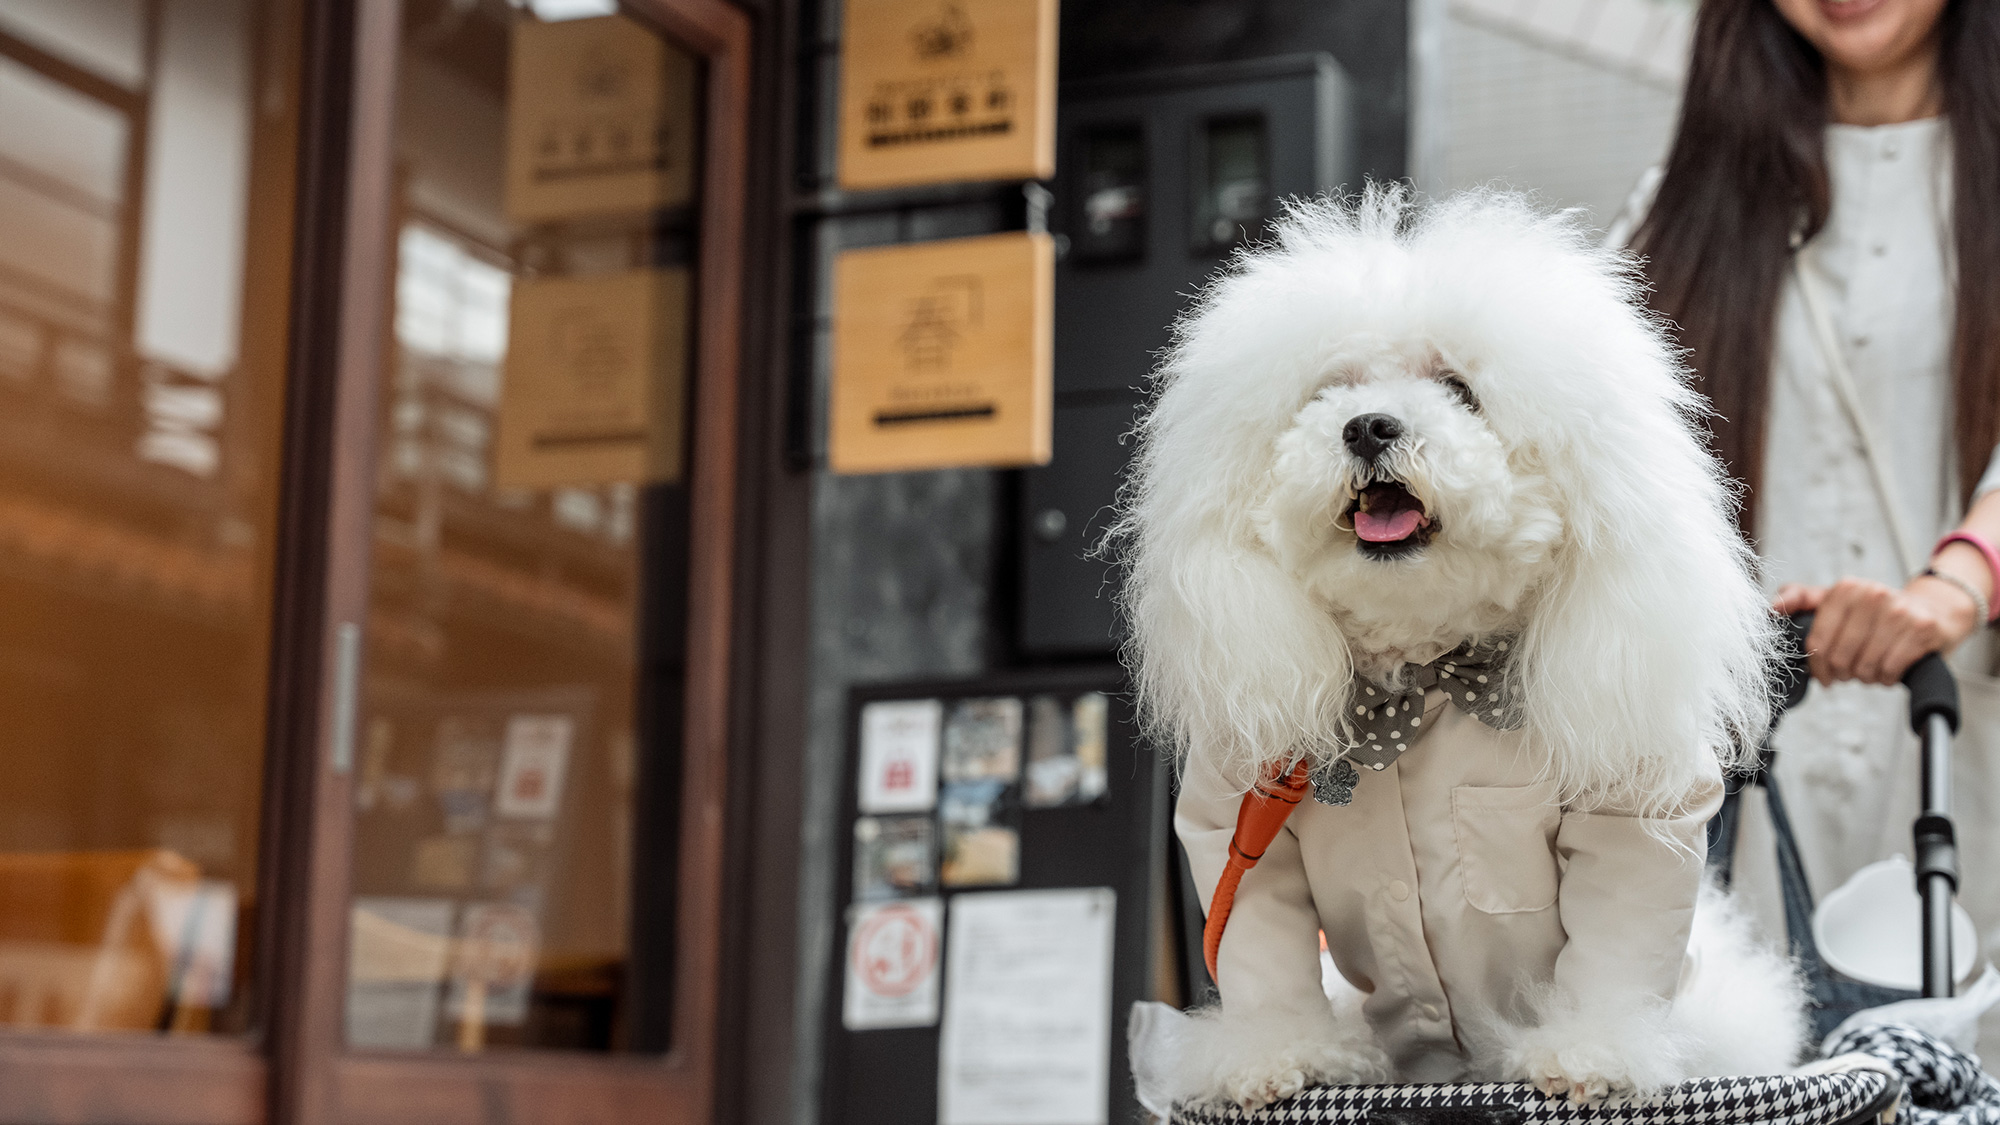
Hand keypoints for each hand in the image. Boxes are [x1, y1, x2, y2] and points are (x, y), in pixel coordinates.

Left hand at [1773, 576, 1978, 685]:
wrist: (1932, 610)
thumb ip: (1800, 598)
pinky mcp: (1923, 628)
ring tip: (1871, 668)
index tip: (1824, 675)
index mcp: (1845, 589)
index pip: (1816, 642)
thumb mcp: (1835, 599)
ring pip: (1865, 667)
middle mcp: (1872, 594)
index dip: (1817, 667)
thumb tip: (1773, 608)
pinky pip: (1891, 670)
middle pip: (1840, 658)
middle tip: (1850, 672)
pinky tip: (1889, 670)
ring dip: (1866, 677)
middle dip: (1843, 673)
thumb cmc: (1874, 612)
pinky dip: (1887, 678)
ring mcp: (1900, 610)